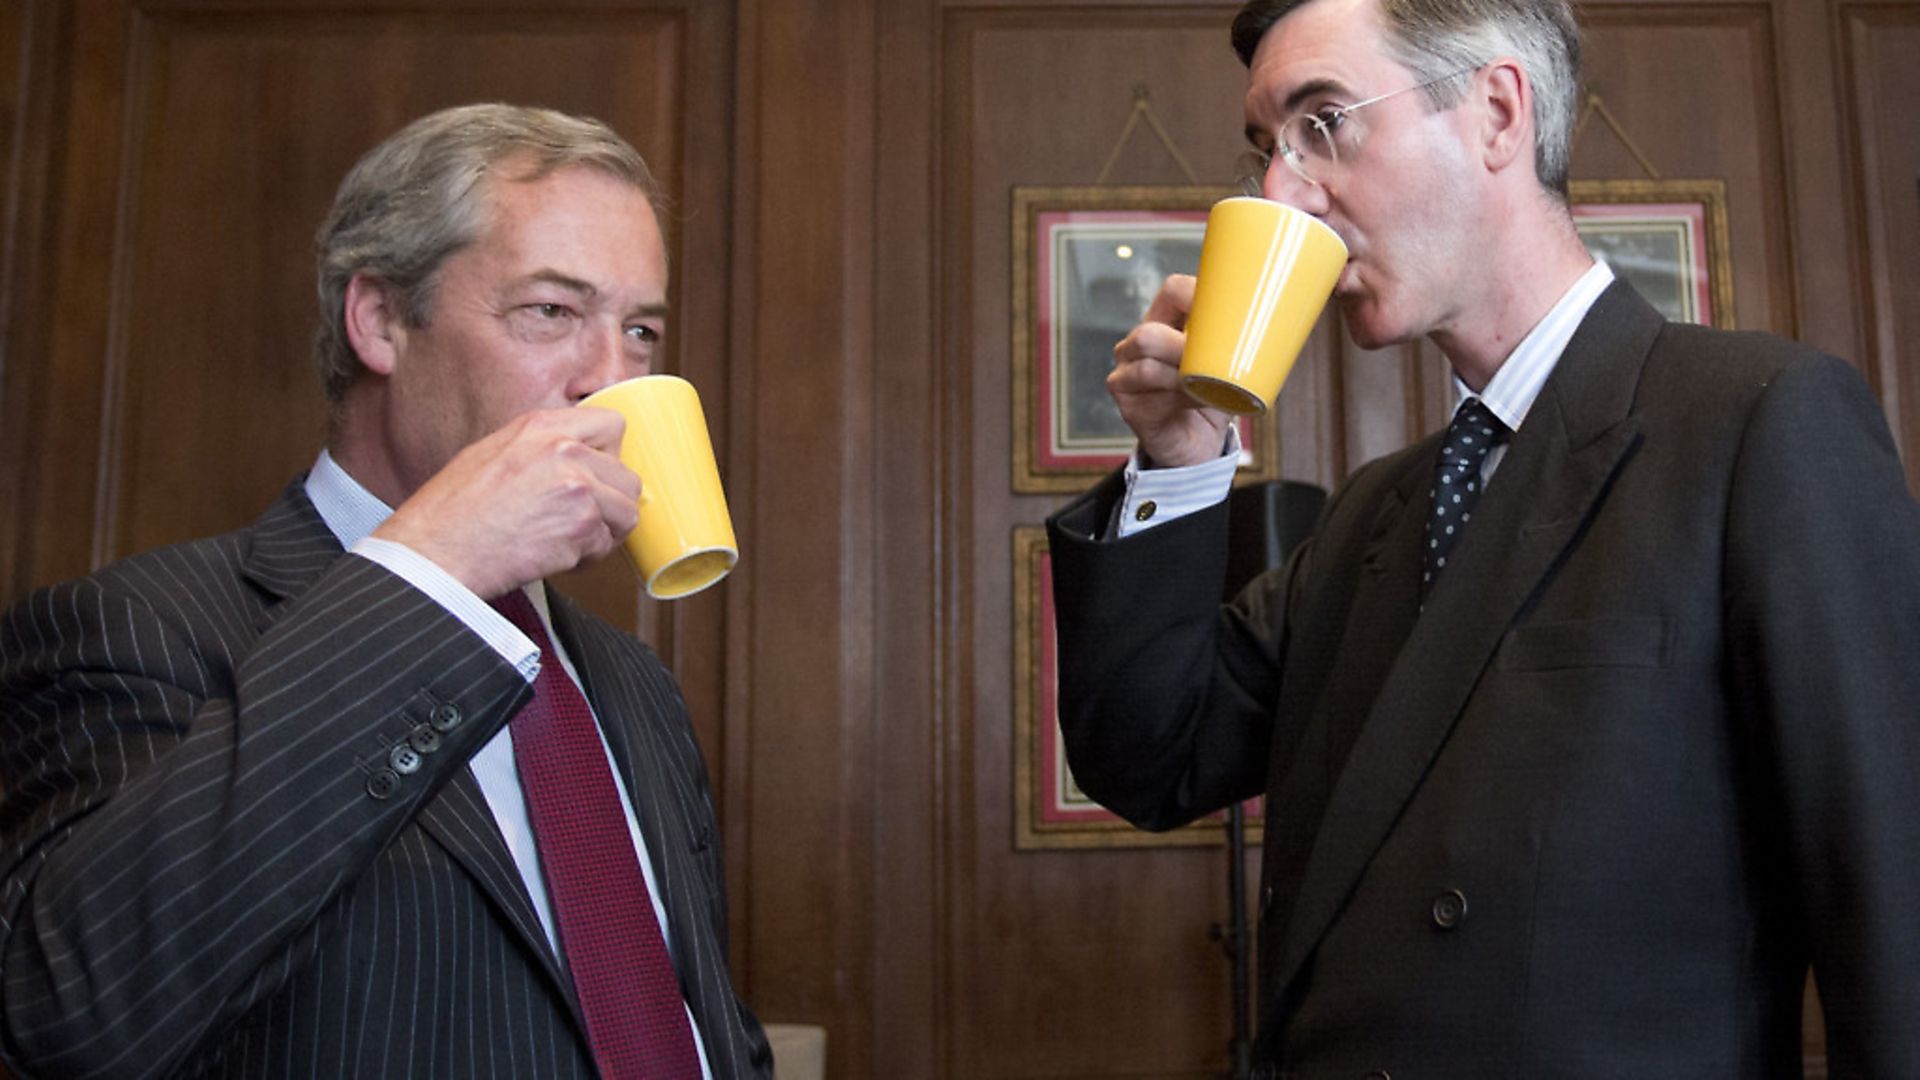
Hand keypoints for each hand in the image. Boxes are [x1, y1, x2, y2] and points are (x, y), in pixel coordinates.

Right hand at [372, 408, 640, 598]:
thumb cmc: (451, 512)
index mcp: (540, 426)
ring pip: (627, 513)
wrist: (434, 549)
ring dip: (602, 534)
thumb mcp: (493, 453)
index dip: (609, 456)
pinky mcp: (581, 525)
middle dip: (610, 505)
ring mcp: (577, 486)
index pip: (612, 424)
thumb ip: (542, 451)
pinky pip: (606, 546)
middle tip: (579, 522)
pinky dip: (586, 559)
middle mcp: (564, 449)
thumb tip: (581, 463)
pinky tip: (552, 557)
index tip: (595, 478)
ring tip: (564, 542)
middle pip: (628, 476)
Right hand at [1107, 274, 1231, 467]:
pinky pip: (1147, 383)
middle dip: (1185, 342)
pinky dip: (1176, 391)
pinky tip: (1194, 399)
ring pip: (1146, 351)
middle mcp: (1140, 341)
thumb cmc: (1214, 398)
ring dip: (1181, 368)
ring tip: (1206, 383)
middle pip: (1152, 328)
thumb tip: (1291, 321)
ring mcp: (1127, 369)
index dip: (1196, 293)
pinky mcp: (1126, 397)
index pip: (1173, 291)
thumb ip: (1243, 342)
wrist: (1198, 444)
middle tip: (1216, 357)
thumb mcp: (1230, 366)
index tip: (1227, 309)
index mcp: (1168, 322)